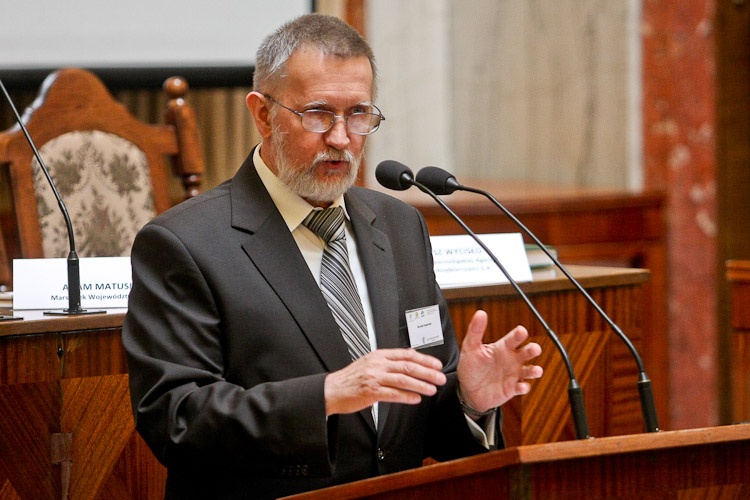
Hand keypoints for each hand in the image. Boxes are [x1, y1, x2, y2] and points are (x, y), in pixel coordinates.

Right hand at [324, 348, 446, 415]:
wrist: (332, 389)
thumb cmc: (351, 378)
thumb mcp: (370, 363)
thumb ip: (388, 361)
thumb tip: (409, 359)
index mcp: (379, 355)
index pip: (407, 354)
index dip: (424, 359)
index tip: (436, 365)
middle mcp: (378, 364)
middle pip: (408, 366)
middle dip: (427, 372)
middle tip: (440, 377)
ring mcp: (374, 378)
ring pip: (403, 379)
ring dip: (420, 384)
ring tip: (432, 389)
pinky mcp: (370, 392)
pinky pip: (393, 394)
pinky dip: (406, 396)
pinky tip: (416, 399)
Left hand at [457, 310, 542, 412]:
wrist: (468, 390)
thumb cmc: (471, 367)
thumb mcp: (470, 348)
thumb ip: (475, 331)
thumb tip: (480, 312)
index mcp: (502, 348)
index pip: (513, 339)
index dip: (518, 334)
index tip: (522, 331)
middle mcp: (511, 360)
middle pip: (527, 352)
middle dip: (532, 350)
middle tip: (534, 349)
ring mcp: (513, 374)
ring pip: (529, 370)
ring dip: (534, 370)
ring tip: (536, 370)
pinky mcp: (512, 389)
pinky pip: (522, 388)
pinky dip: (523, 387)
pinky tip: (521, 387)